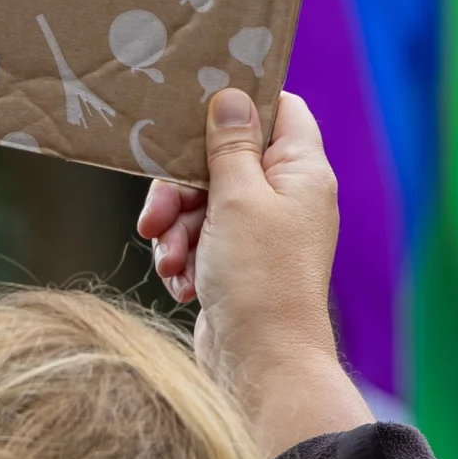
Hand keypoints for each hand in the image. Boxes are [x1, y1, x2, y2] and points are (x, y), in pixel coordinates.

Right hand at [139, 86, 372, 458]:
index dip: (240, 103)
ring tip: (170, 260)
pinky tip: (181, 282)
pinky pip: (198, 240)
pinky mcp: (236, 264)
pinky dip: (182, 256)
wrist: (260, 363)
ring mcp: (261, 232)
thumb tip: (230, 95)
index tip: (196, 110)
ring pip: (201, 202)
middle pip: (223, 159)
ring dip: (175, 228)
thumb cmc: (259, 277)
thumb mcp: (237, 198)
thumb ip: (230, 144)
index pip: (279, 108)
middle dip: (181, 187)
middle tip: (156, 213)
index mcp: (301, 171)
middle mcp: (286, 197)